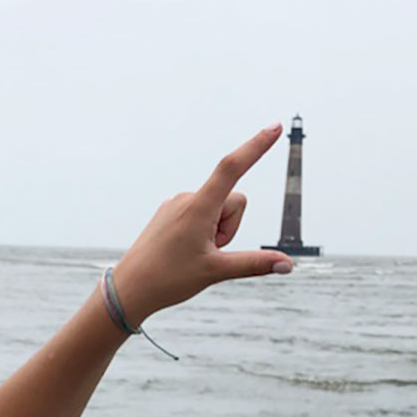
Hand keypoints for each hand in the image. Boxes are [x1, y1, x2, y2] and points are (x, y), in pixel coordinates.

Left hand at [110, 124, 295, 321]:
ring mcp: (177, 204)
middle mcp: (187, 198)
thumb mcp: (216, 271)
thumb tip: (287, 265)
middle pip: (233, 201)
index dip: (256, 146)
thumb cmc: (168, 279)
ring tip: (194, 253)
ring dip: (217, 231)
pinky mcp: (171, 212)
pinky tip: (184, 250)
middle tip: (209, 252)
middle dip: (231, 226)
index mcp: (199, 207)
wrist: (129, 289)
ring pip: (217, 209)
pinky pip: (201, 214)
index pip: (233, 167)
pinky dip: (203, 231)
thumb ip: (255, 264)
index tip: (275, 128)